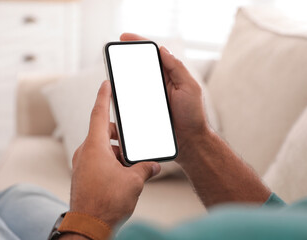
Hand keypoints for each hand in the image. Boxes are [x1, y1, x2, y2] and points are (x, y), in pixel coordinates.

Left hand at [70, 81, 160, 227]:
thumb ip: (145, 168)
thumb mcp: (133, 181)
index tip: (105, 83)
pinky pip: (97, 159)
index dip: (104, 96)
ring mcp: (82, 164)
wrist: (89, 226)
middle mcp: (85, 152)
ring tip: (130, 166)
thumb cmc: (107, 202)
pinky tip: (122, 175)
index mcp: (94, 146)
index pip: (99, 113)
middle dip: (120, 136)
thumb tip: (153, 166)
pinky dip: (110, 161)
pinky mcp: (83, 174)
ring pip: (101, 147)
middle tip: (133, 146)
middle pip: (103, 132)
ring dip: (116, 152)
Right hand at [120, 33, 208, 165]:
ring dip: (123, 78)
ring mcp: (151, 98)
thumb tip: (163, 50)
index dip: (139, 43)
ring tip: (113, 73)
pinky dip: (123, 96)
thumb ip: (177, 69)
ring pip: (133, 84)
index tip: (125, 38)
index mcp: (170, 76)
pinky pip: (131, 101)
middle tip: (115, 54)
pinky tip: (116, 94)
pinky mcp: (145, 111)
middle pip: (140, 67)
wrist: (189, 141)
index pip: (153, 55)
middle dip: (126, 58)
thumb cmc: (193, 115)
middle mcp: (159, 85)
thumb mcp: (190, 88)